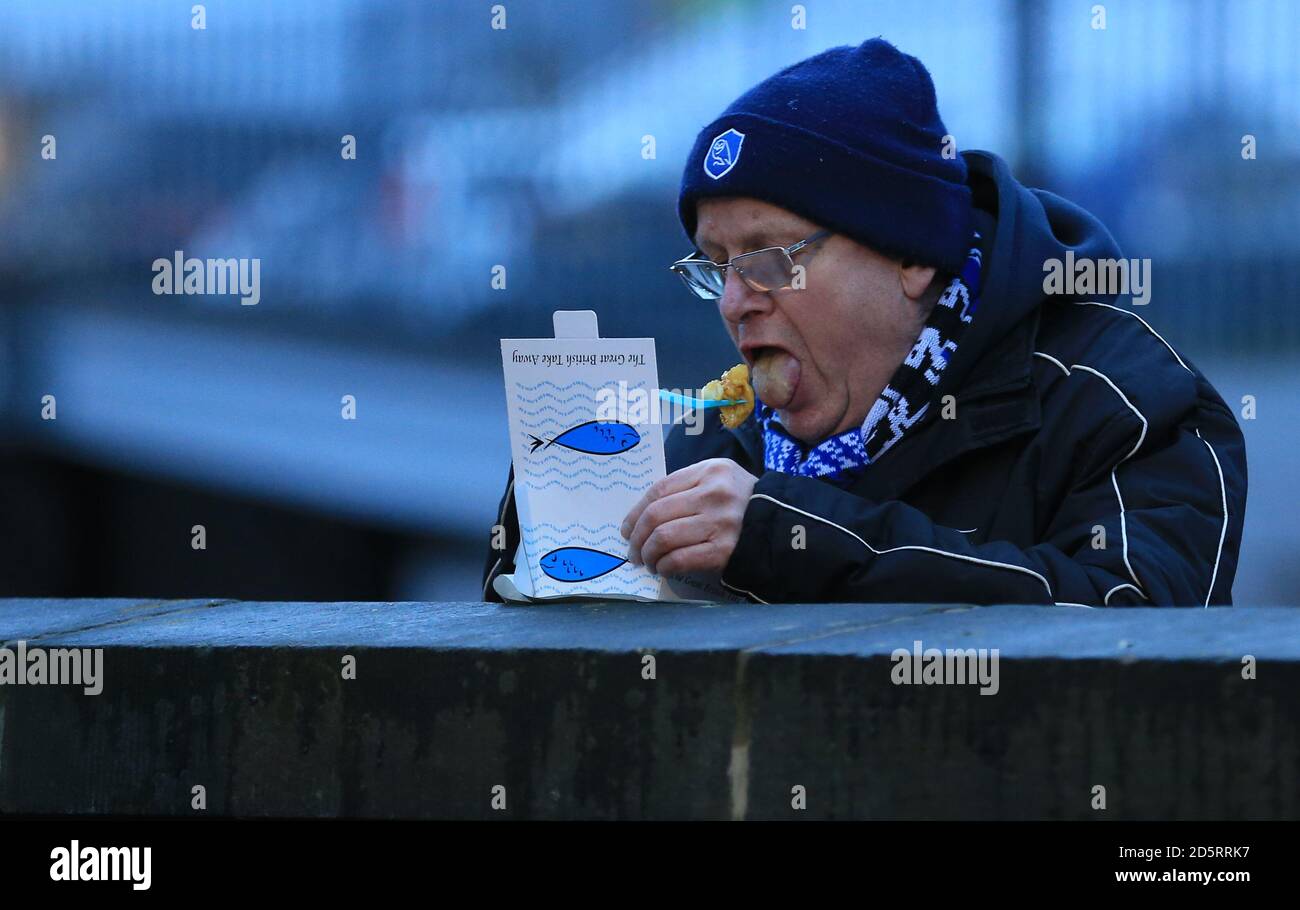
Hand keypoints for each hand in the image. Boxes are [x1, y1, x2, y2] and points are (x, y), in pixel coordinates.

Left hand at [620, 458, 757, 577]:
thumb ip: (686, 489)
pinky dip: (664, 566)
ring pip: (664, 538)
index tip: (627, 529)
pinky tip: (663, 568)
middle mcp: (714, 494)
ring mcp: (720, 523)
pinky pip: (680, 559)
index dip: (635, 512)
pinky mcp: (724, 550)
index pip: (658, 490)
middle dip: (637, 537)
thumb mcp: (719, 480)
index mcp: (710, 471)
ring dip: (648, 554)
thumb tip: (641, 518)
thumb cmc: (743, 504)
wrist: (783, 528)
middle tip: (633, 551)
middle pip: (657, 515)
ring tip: (648, 562)